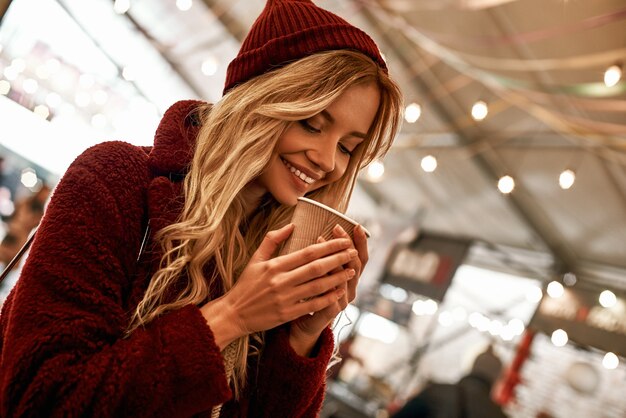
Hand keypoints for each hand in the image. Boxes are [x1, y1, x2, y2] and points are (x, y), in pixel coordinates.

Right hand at [200, 223, 358, 349]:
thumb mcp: (255, 259)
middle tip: (353, 252)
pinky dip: (327, 298)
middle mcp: (281, 280)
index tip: (343, 241)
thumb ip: (272, 240)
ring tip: (351, 270)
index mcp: (275, 265)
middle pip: (316, 267)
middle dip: (338, 259)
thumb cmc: (246, 285)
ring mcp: (285, 298)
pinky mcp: (287, 313)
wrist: (234, 314)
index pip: (307, 252)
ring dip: (337, 278)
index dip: (328, 246)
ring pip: (317, 286)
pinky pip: (312, 305)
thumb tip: (291, 225)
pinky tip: (339, 292)